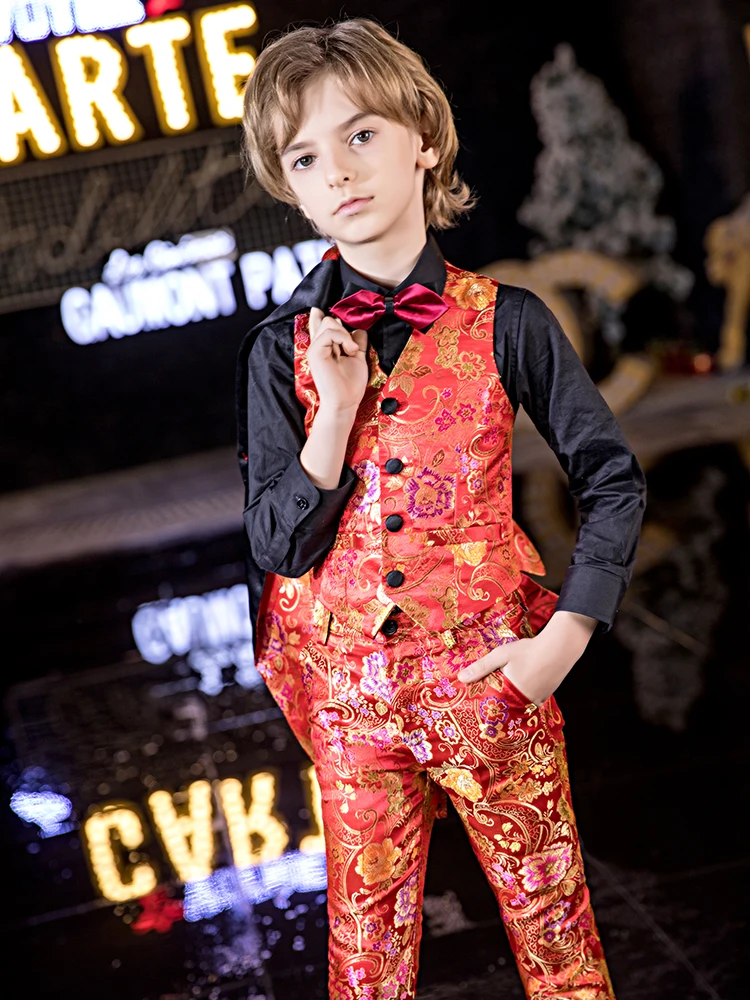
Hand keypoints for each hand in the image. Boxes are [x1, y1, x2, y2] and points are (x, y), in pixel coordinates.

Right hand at [307, 307, 368, 413]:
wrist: (345, 402)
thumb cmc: (350, 384)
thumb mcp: (357, 357)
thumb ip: (357, 341)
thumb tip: (360, 327)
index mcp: (325, 347)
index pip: (319, 323)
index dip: (322, 314)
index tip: (336, 311)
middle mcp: (317, 346)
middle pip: (327, 319)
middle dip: (343, 327)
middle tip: (352, 347)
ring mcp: (314, 349)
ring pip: (328, 322)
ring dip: (345, 334)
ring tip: (351, 351)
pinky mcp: (315, 352)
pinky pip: (329, 332)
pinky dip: (343, 338)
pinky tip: (350, 351)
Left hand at [456, 611, 597, 704]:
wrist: (559, 647)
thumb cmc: (528, 651)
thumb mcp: (501, 655)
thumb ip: (481, 667)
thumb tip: (461, 678)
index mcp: (512, 694)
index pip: (495, 708)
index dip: (486, 709)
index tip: (476, 711)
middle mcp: (526, 701)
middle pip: (508, 709)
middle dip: (498, 707)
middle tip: (486, 707)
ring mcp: (538, 700)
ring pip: (520, 706)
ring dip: (512, 703)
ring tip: (501, 700)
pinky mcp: (547, 695)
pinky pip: (531, 702)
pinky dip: (524, 699)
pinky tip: (519, 691)